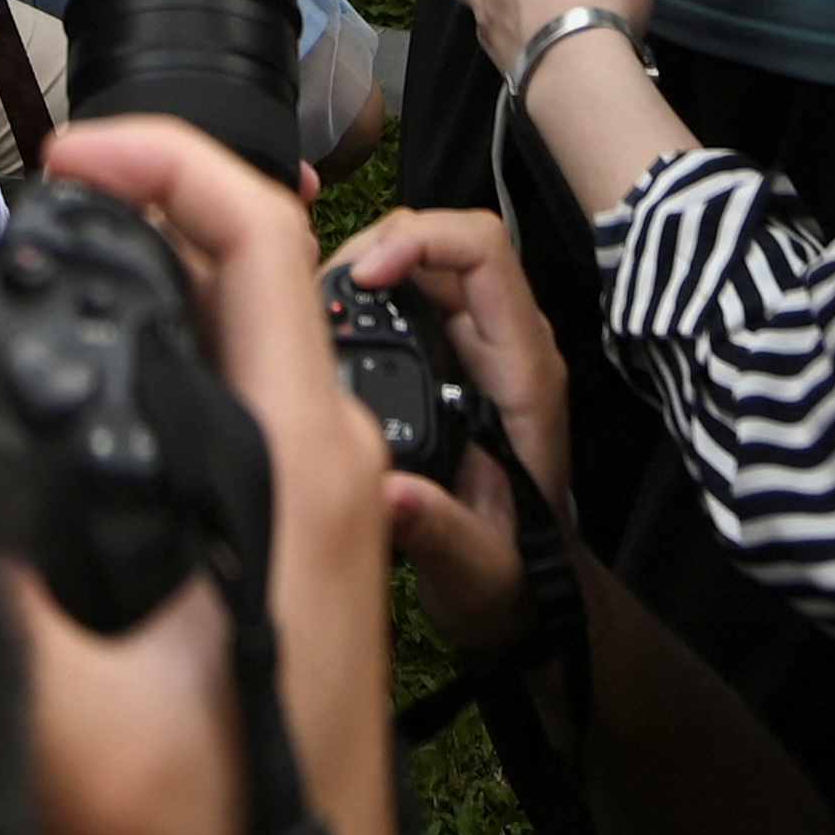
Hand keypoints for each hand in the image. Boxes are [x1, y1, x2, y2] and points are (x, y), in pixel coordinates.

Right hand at [40, 119, 402, 834]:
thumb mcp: (84, 728)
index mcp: (300, 459)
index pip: (262, 236)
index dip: (165, 161)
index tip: (69, 154)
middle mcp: (327, 458)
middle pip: (252, 264)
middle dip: (145, 203)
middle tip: (39, 201)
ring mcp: (320, 496)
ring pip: (249, 329)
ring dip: (161, 275)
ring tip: (57, 257)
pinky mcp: (298, 539)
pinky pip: (244, 395)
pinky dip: (174, 349)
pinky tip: (97, 378)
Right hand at [327, 206, 578, 653]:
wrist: (522, 594)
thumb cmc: (510, 577)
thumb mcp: (476, 569)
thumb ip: (440, 532)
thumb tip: (393, 494)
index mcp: (523, 372)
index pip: (485, 253)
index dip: (421, 242)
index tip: (364, 277)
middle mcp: (505, 343)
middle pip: (446, 240)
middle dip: (377, 248)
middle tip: (316, 295)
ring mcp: (478, 346)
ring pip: (425, 261)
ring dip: (367, 268)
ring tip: (311, 309)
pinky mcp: (451, 357)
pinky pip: (411, 295)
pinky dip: (364, 296)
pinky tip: (324, 329)